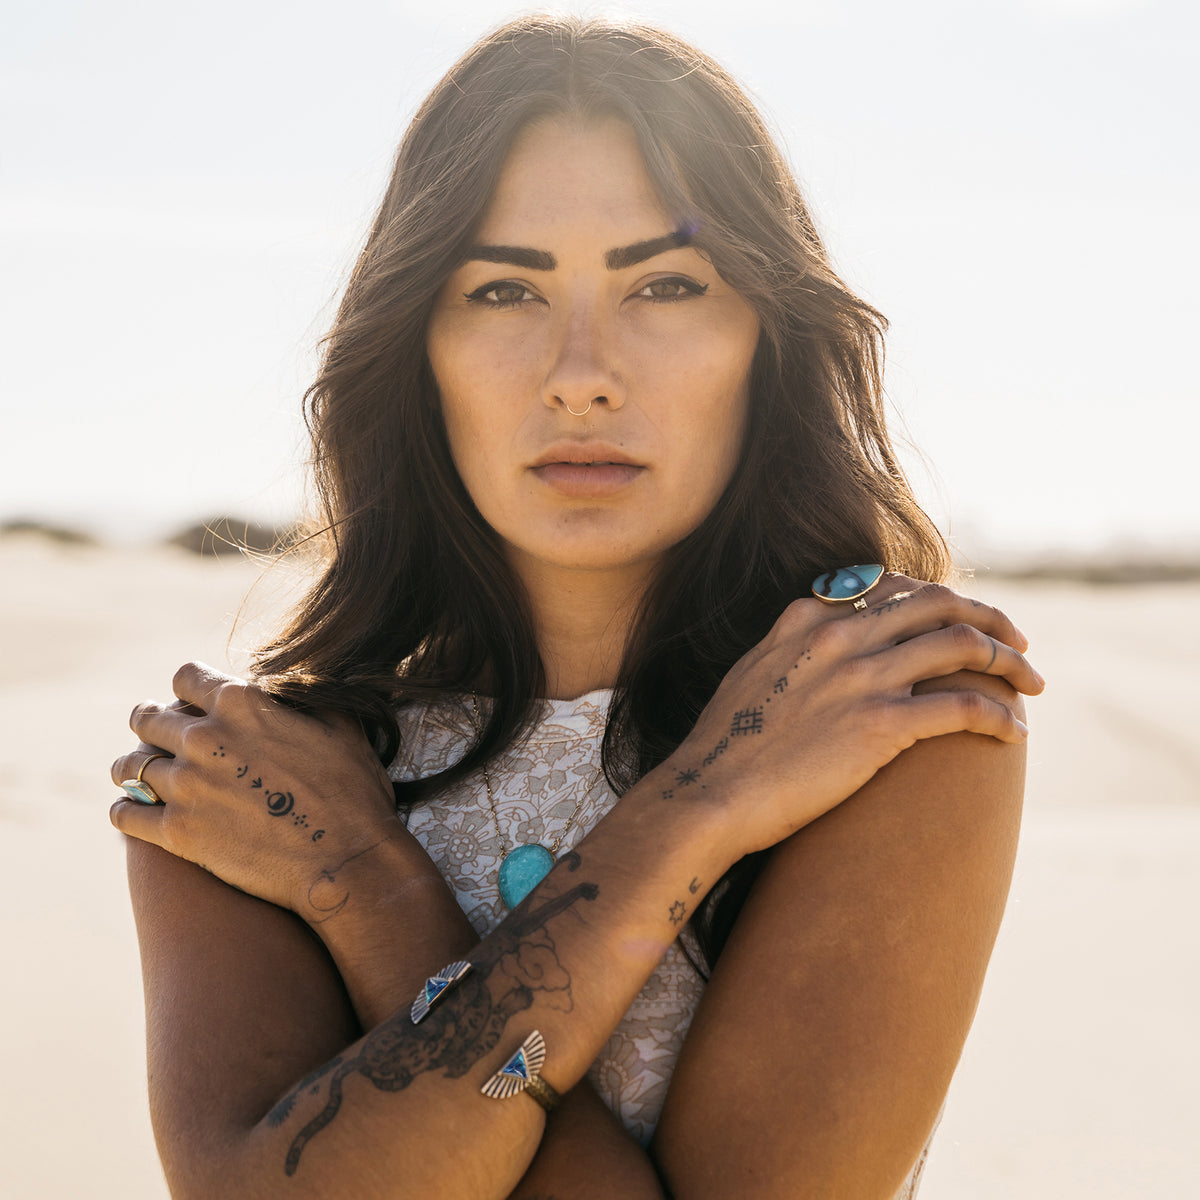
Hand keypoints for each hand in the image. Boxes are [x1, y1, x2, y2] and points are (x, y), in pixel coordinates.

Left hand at [109, 662, 404, 916]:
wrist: (347, 862)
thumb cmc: (353, 793)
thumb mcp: (343, 727)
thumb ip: (310, 697)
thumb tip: (295, 685)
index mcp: (241, 704)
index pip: (185, 677)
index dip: (187, 688)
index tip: (190, 703)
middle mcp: (204, 738)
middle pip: (147, 718)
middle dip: (150, 723)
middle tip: (154, 736)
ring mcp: (186, 786)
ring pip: (129, 766)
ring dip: (133, 768)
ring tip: (139, 775)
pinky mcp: (177, 833)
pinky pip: (126, 814)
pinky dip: (126, 810)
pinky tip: (135, 812)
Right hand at [662, 576, 1043, 855]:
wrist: (708, 795)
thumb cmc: (726, 747)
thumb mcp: (752, 673)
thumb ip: (791, 647)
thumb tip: (814, 641)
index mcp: (807, 620)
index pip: (891, 587)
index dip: (937, 599)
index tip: (961, 619)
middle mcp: (838, 637)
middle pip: (939, 604)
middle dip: (990, 617)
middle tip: (1018, 641)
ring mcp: (860, 678)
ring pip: (962, 646)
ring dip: (1009, 661)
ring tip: (1032, 683)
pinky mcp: (879, 725)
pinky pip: (962, 707)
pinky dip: (999, 716)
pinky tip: (1015, 733)